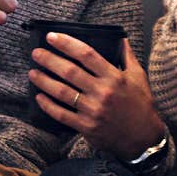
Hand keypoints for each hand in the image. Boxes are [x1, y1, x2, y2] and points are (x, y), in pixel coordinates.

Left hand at [30, 35, 165, 159]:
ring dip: (44, 81)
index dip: (67, 43)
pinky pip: (62, 114)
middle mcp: (102, 92)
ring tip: (33, 72)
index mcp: (114, 77)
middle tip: (36, 53)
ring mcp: (93, 110)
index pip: (87, 54)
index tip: (52, 36)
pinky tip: (39, 96)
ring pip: (62, 92)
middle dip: (49, 60)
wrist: (143, 138)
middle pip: (70, 72)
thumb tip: (120, 38)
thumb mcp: (139, 77)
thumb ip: (127, 56)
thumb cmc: (141, 105)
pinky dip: (48, 105)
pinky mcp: (86, 127)